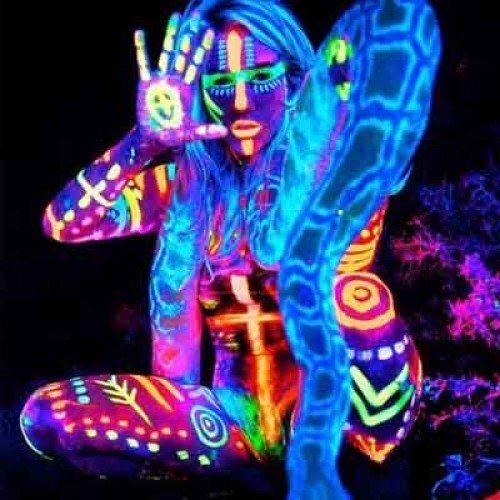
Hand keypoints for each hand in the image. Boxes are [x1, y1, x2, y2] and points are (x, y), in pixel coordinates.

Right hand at [134, 13, 226, 148]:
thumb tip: (224, 131)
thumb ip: (206, 131)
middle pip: (184, 53)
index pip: (197, 63)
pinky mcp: (146, 83)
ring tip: (175, 17)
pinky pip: (143, 63)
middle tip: (195, 17)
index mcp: (187, 88)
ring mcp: (161, 80)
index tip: (210, 31)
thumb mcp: (191, 133)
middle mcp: (175, 80)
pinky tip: (140, 34)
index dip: (204, 48)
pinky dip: (141, 49)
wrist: (154, 137)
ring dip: (171, 36)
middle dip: (189, 36)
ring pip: (167, 53)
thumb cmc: (174, 135)